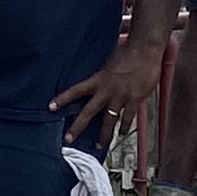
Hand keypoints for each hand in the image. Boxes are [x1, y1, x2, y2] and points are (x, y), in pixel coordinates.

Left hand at [53, 29, 167, 142]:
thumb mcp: (110, 63)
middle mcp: (107, 90)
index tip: (50, 107)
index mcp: (99, 79)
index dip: (63, 99)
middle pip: (88, 112)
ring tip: (100, 146)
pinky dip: (124, 127)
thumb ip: (104, 76)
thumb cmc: (128, 51)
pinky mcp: (135, 100)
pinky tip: (122, 132)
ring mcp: (121, 96)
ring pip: (109, 121)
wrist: (145, 49)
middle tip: (68, 139)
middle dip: (77, 127)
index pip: (76, 90)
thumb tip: (100, 83)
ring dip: (104, 135)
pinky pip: (128, 118)